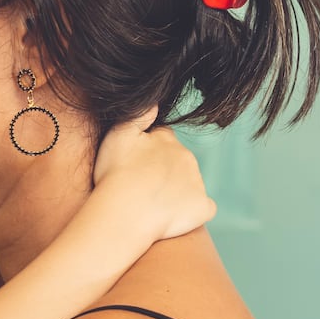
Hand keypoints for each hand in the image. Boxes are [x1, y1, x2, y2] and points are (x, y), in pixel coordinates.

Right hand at [92, 108, 214, 239]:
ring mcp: (197, 183)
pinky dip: (192, 211)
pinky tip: (173, 216)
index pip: (163, 139)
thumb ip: (137, 115)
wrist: (127, 212)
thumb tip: (155, 102)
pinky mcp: (202, 207)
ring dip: (176, 190)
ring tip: (152, 204)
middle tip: (142, 186)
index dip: (149, 151)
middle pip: (178, 161)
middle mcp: (187, 158)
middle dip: (164, 171)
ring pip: (190, 183)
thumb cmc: (116, 174)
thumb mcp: (118, 134)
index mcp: (167, 140)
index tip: (135, 164)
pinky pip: (203, 207)